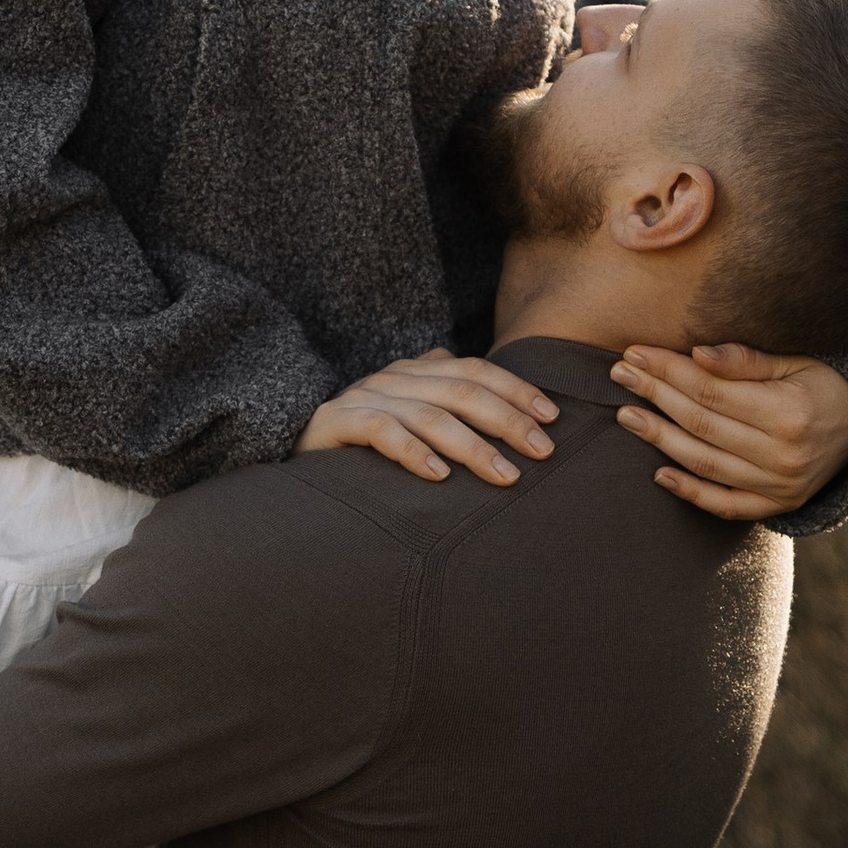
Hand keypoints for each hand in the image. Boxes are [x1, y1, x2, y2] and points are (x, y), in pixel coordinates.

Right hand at [296, 350, 559, 487]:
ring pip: (429, 414)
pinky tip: (439, 476)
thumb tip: (506, 406)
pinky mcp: (334, 422)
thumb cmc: (366, 445)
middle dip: (507, 420)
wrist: (295, 453)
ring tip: (505, 475)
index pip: (475, 370)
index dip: (516, 391)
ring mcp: (362, 396)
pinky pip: (381, 432)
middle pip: (461, 390)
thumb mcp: (412, 417)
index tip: (552, 419)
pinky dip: (413, 453)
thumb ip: (449, 403)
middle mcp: (392, 377)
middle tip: (542, 452)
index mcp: (415, 371)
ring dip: (473, 446)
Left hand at [609, 343, 847, 521]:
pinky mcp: (778, 505)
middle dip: (654, 395)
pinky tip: (658, 474)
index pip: (710, 390)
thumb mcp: (796, 359)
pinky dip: (690, 492)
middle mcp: (783, 456)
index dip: (668, 370)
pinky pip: (726, 504)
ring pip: (704, 463)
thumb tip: (697, 354)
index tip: (635, 353)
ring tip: (626, 415)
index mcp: (788, 413)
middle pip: (700, 423)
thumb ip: (746, 360)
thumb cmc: (825, 380)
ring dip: (659, 439)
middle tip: (619, 374)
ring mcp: (780, 487)